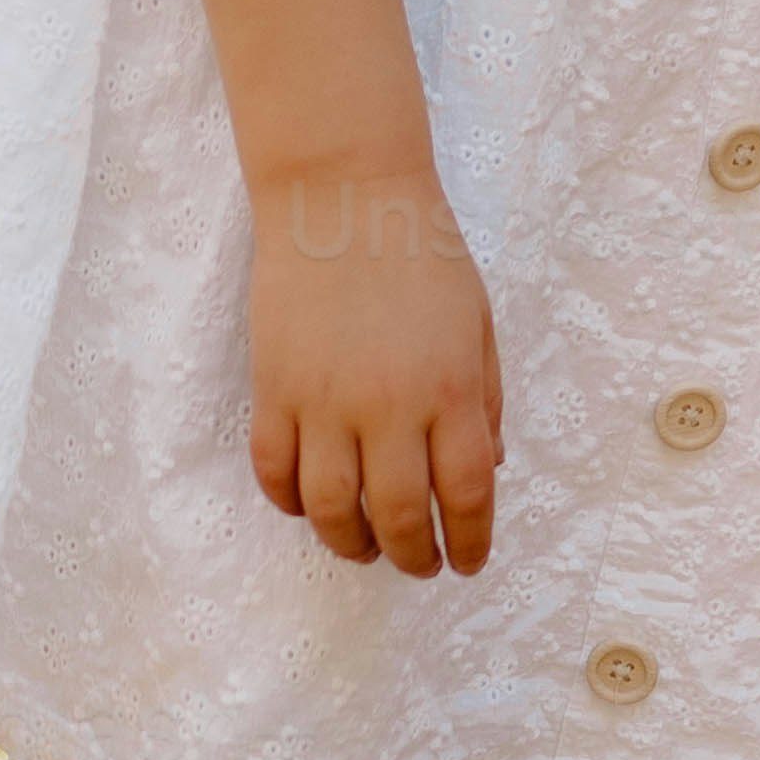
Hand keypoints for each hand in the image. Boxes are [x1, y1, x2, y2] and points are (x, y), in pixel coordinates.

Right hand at [246, 167, 502, 576]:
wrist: (344, 195)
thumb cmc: (422, 254)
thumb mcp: (478, 325)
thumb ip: (485, 401)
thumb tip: (485, 470)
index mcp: (451, 390)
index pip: (468, 494)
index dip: (471, 542)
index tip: (467, 561)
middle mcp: (390, 406)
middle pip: (400, 517)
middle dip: (412, 557)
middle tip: (418, 565)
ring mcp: (325, 401)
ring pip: (330, 509)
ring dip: (349, 544)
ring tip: (363, 548)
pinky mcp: (274, 388)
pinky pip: (274, 471)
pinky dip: (290, 502)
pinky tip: (309, 505)